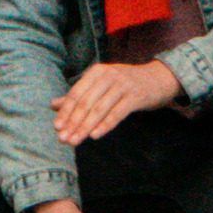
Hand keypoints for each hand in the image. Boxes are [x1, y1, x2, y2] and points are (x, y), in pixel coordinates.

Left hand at [51, 56, 182, 144]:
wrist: (159, 78)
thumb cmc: (126, 83)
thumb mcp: (102, 84)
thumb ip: (79, 94)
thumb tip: (53, 105)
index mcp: (96, 72)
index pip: (76, 93)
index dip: (66, 112)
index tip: (57, 128)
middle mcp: (108, 76)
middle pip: (86, 102)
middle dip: (73, 122)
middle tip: (64, 139)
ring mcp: (122, 85)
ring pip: (99, 109)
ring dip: (85, 127)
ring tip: (75, 140)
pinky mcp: (135, 96)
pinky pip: (117, 113)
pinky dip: (105, 125)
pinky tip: (95, 135)